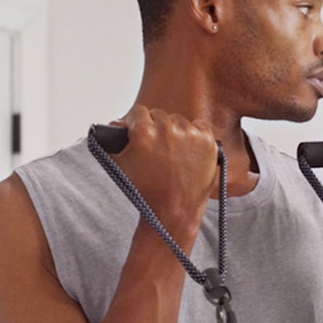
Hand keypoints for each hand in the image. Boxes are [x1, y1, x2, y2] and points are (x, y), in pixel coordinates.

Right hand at [112, 106, 219, 233]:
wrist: (174, 209)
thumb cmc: (147, 189)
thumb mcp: (121, 163)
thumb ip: (114, 139)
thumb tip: (118, 122)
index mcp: (144, 131)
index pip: (138, 112)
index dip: (137, 122)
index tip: (140, 131)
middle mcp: (167, 129)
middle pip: (159, 115)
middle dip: (156, 128)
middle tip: (157, 146)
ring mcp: (189, 134)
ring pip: (178, 120)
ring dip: (175, 130)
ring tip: (173, 151)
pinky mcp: (208, 141)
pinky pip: (199, 126)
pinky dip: (195, 134)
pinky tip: (189, 148)